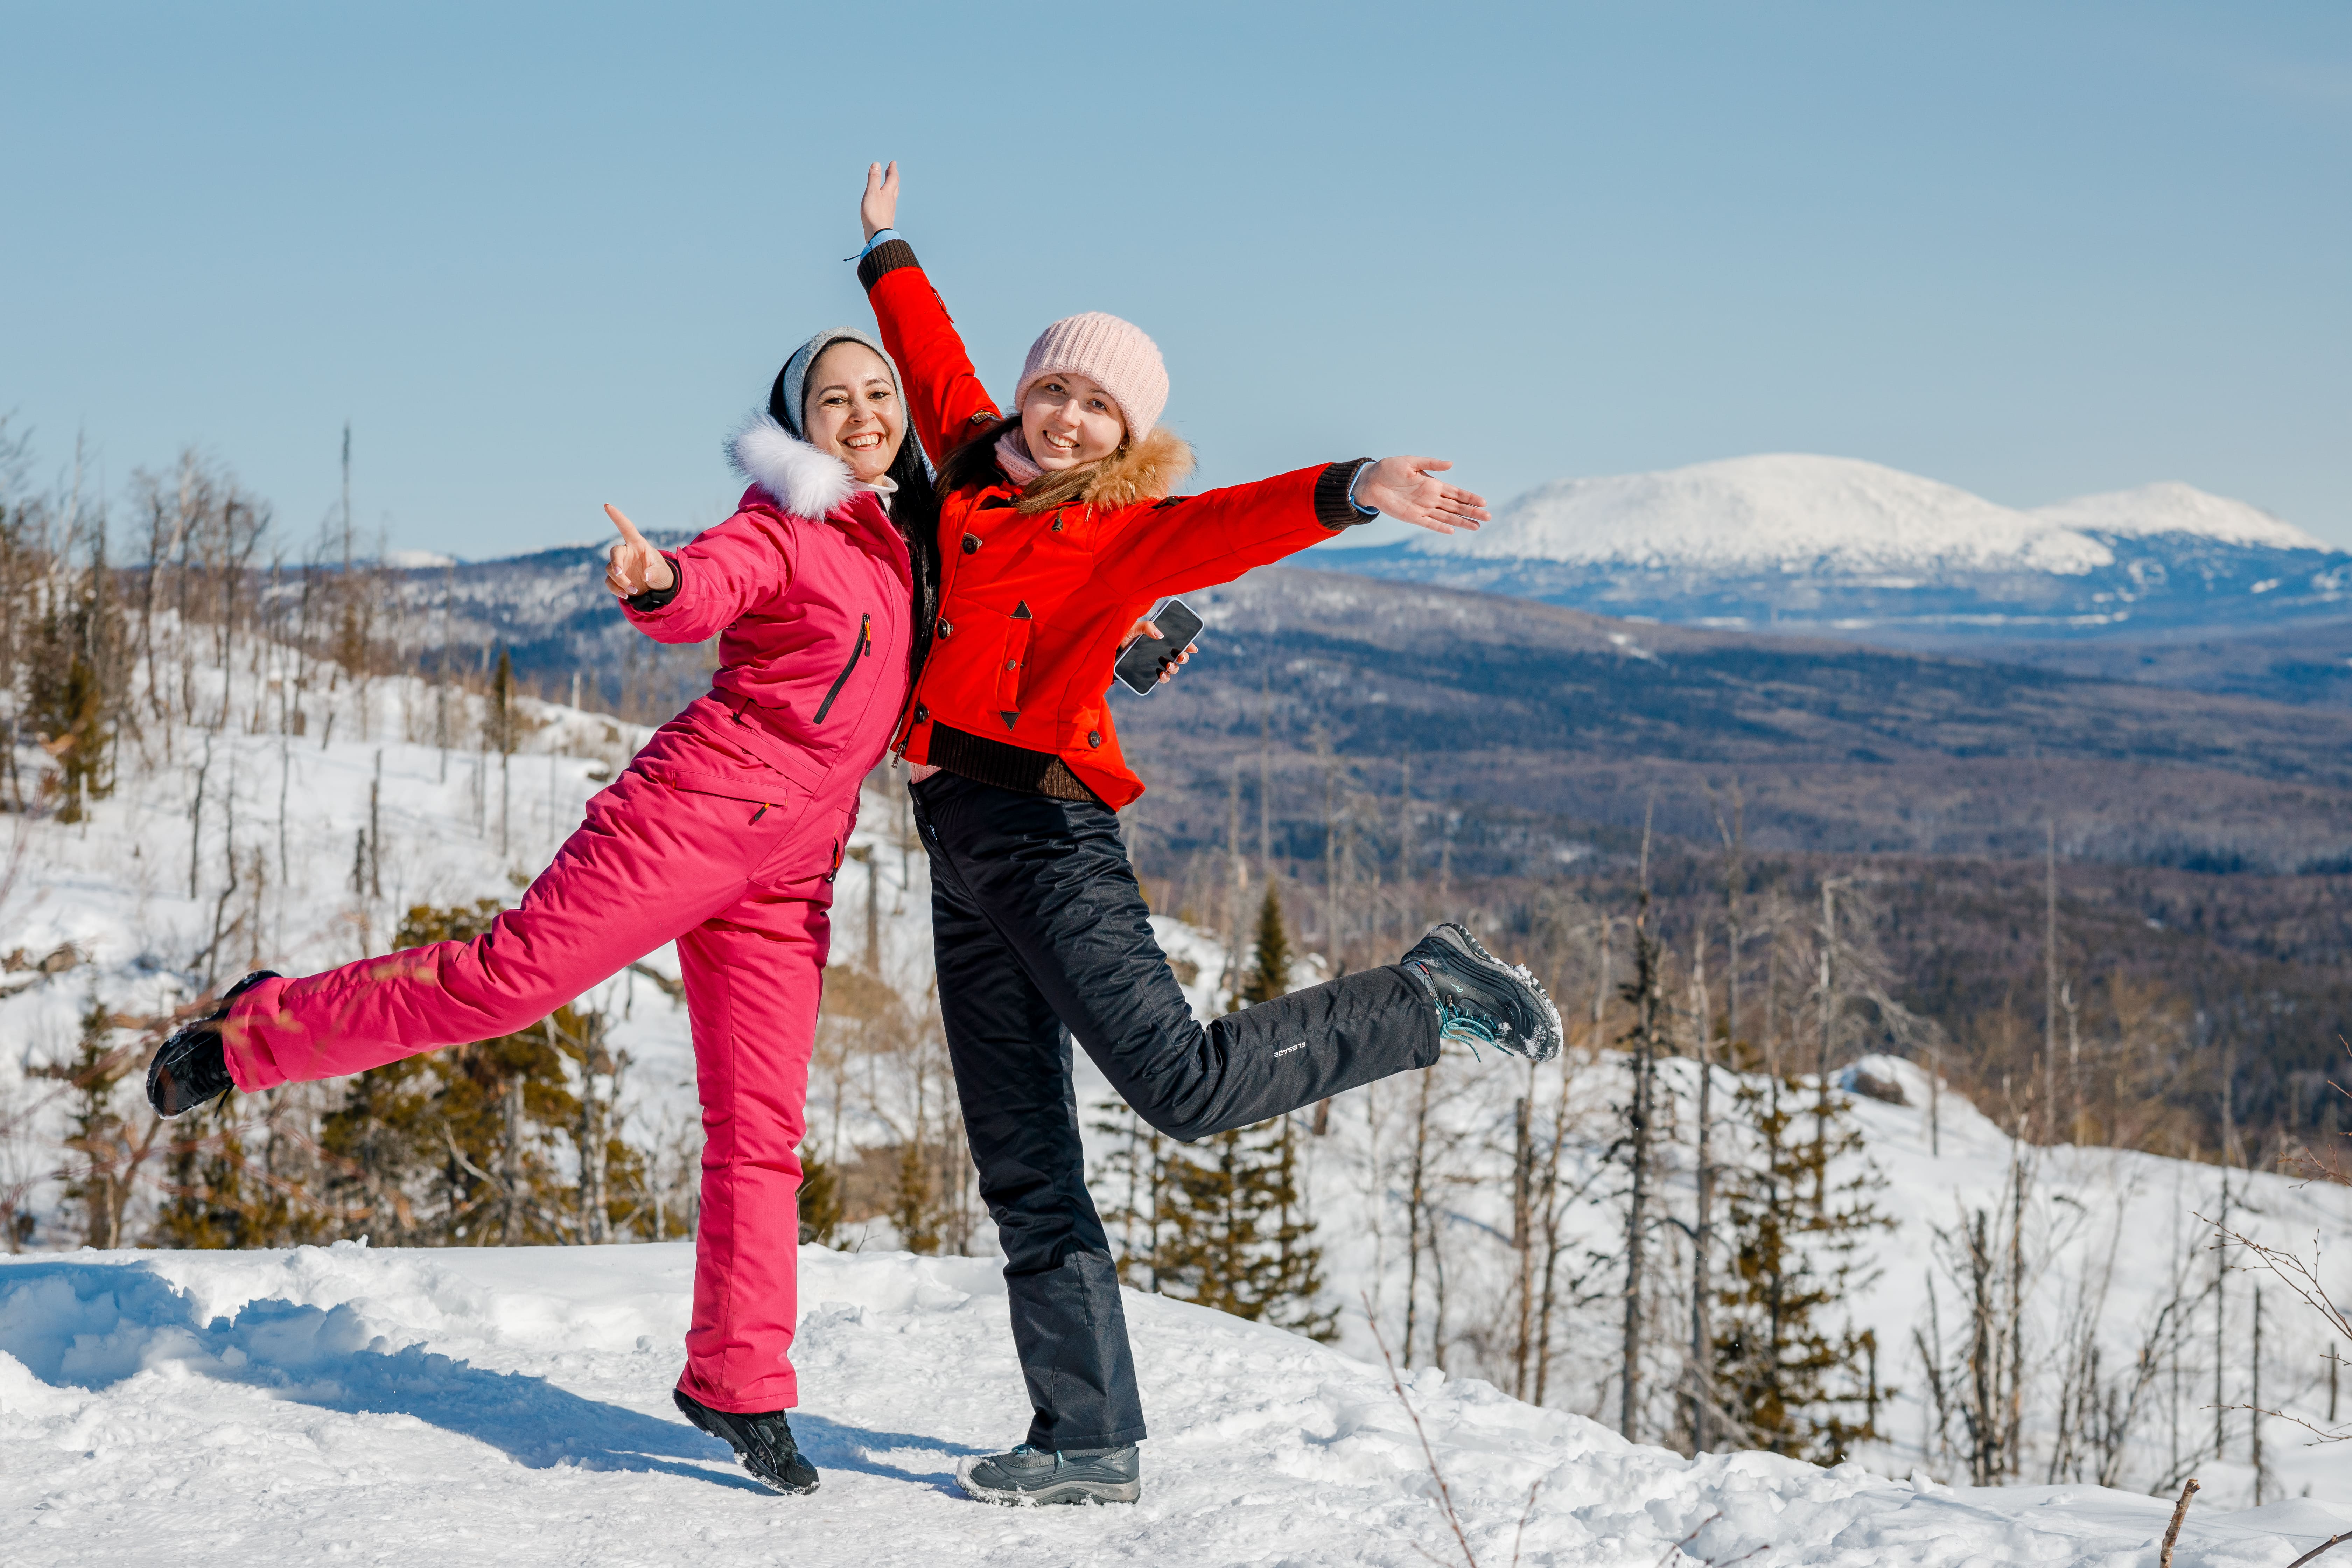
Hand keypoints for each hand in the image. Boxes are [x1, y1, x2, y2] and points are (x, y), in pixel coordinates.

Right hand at [603, 505, 673, 597]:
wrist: (657, 589)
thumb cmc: (661, 574)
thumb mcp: (663, 573)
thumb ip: (656, 573)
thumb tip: (647, 576)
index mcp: (638, 545)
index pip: (626, 528)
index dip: (617, 517)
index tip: (607, 506)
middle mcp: (627, 553)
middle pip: (614, 553)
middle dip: (617, 564)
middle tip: (621, 574)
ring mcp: (620, 566)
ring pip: (611, 569)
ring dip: (620, 581)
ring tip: (635, 591)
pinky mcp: (616, 579)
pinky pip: (610, 582)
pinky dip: (616, 590)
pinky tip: (627, 596)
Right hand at [861, 161, 898, 240]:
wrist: (878, 234)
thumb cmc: (874, 213)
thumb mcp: (872, 192)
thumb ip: (874, 178)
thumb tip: (877, 164)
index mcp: (888, 192)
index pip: (893, 178)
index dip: (892, 169)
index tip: (893, 163)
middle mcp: (891, 200)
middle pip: (894, 186)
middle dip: (893, 177)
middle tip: (891, 170)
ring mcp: (889, 209)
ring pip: (892, 195)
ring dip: (890, 187)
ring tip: (888, 183)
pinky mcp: (885, 217)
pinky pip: (888, 203)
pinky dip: (887, 197)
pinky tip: (883, 201)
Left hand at [1121, 618, 1195, 684]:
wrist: (1109, 648)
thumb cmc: (1123, 634)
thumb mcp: (1134, 627)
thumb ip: (1147, 627)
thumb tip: (1160, 635)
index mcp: (1160, 639)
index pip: (1179, 642)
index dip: (1188, 646)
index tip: (1192, 648)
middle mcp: (1160, 651)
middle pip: (1178, 657)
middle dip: (1183, 658)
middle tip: (1180, 657)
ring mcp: (1155, 662)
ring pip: (1172, 668)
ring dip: (1174, 668)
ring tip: (1168, 666)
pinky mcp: (1148, 672)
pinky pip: (1161, 677)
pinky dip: (1164, 678)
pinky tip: (1161, 675)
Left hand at [1352, 457, 1488, 534]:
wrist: (1370, 481)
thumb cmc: (1389, 469)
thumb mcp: (1411, 462)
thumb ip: (1431, 464)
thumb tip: (1451, 464)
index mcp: (1432, 484)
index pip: (1456, 492)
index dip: (1469, 497)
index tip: (1483, 501)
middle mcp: (1430, 498)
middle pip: (1456, 506)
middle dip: (1472, 511)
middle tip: (1488, 516)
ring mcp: (1422, 508)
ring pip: (1447, 517)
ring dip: (1461, 521)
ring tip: (1477, 526)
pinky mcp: (1412, 517)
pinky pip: (1429, 524)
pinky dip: (1440, 527)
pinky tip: (1453, 530)